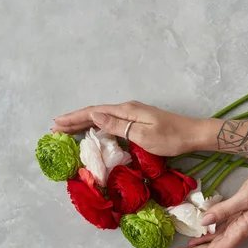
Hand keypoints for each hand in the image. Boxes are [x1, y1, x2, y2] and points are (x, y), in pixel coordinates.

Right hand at [52, 101, 212, 156]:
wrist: (193, 134)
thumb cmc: (171, 138)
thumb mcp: (143, 135)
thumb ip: (118, 125)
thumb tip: (94, 115)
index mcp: (126, 111)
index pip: (93, 113)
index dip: (74, 118)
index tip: (56, 123)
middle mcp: (126, 109)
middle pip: (94, 113)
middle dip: (74, 120)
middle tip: (55, 127)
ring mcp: (132, 114)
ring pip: (101, 117)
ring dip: (83, 123)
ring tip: (67, 128)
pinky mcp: (136, 121)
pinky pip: (110, 121)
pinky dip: (96, 126)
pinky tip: (92, 130)